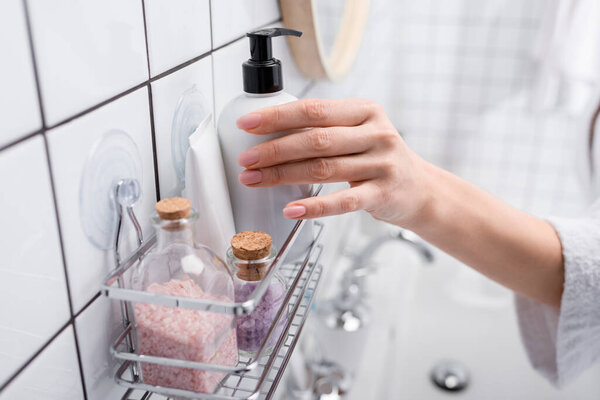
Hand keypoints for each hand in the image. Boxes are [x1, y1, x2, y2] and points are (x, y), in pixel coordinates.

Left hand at [235, 98, 432, 226]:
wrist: (420, 189)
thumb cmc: (378, 157)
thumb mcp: (360, 131)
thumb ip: (326, 128)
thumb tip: (270, 132)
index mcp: (365, 111)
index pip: (314, 110)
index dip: (278, 117)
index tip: (248, 124)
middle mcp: (375, 133)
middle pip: (316, 140)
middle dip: (274, 149)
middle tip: (246, 159)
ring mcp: (381, 164)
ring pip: (323, 169)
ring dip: (283, 175)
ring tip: (255, 180)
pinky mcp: (382, 194)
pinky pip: (343, 201)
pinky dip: (315, 206)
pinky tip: (291, 209)